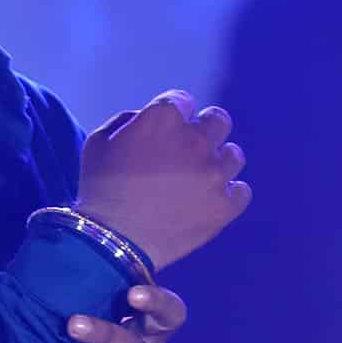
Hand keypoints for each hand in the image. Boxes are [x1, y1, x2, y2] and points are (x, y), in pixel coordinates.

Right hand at [75, 91, 247, 271]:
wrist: (111, 241)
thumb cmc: (99, 189)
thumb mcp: (100, 141)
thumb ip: (129, 120)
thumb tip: (149, 118)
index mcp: (164, 118)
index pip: (183, 101)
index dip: (173, 116)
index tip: (164, 132)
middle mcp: (195, 140)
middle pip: (218, 120)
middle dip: (204, 131)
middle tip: (188, 152)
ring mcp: (213, 174)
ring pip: (233, 156)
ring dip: (217, 163)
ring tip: (198, 181)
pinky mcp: (223, 206)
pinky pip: (242, 191)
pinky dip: (229, 195)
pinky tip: (209, 201)